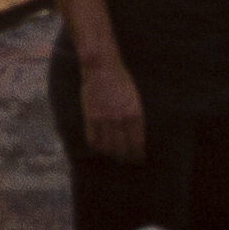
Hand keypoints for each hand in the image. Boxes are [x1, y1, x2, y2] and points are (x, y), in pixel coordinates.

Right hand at [78, 47, 150, 162]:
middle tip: (126, 161)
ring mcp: (105, 119)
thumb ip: (134, 119)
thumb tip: (135, 137)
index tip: (138, 159)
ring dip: (111, 154)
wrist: (103, 68)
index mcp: (135, 115)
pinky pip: (93, 140)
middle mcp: (120, 119)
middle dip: (125, 158)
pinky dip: (97, 146)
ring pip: (107, 147)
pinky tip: (100, 147)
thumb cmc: (121, 82)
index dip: (137, 155)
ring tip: (114, 156)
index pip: (137, 144)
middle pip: (122, 149)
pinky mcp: (91, 117)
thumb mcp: (135, 100)